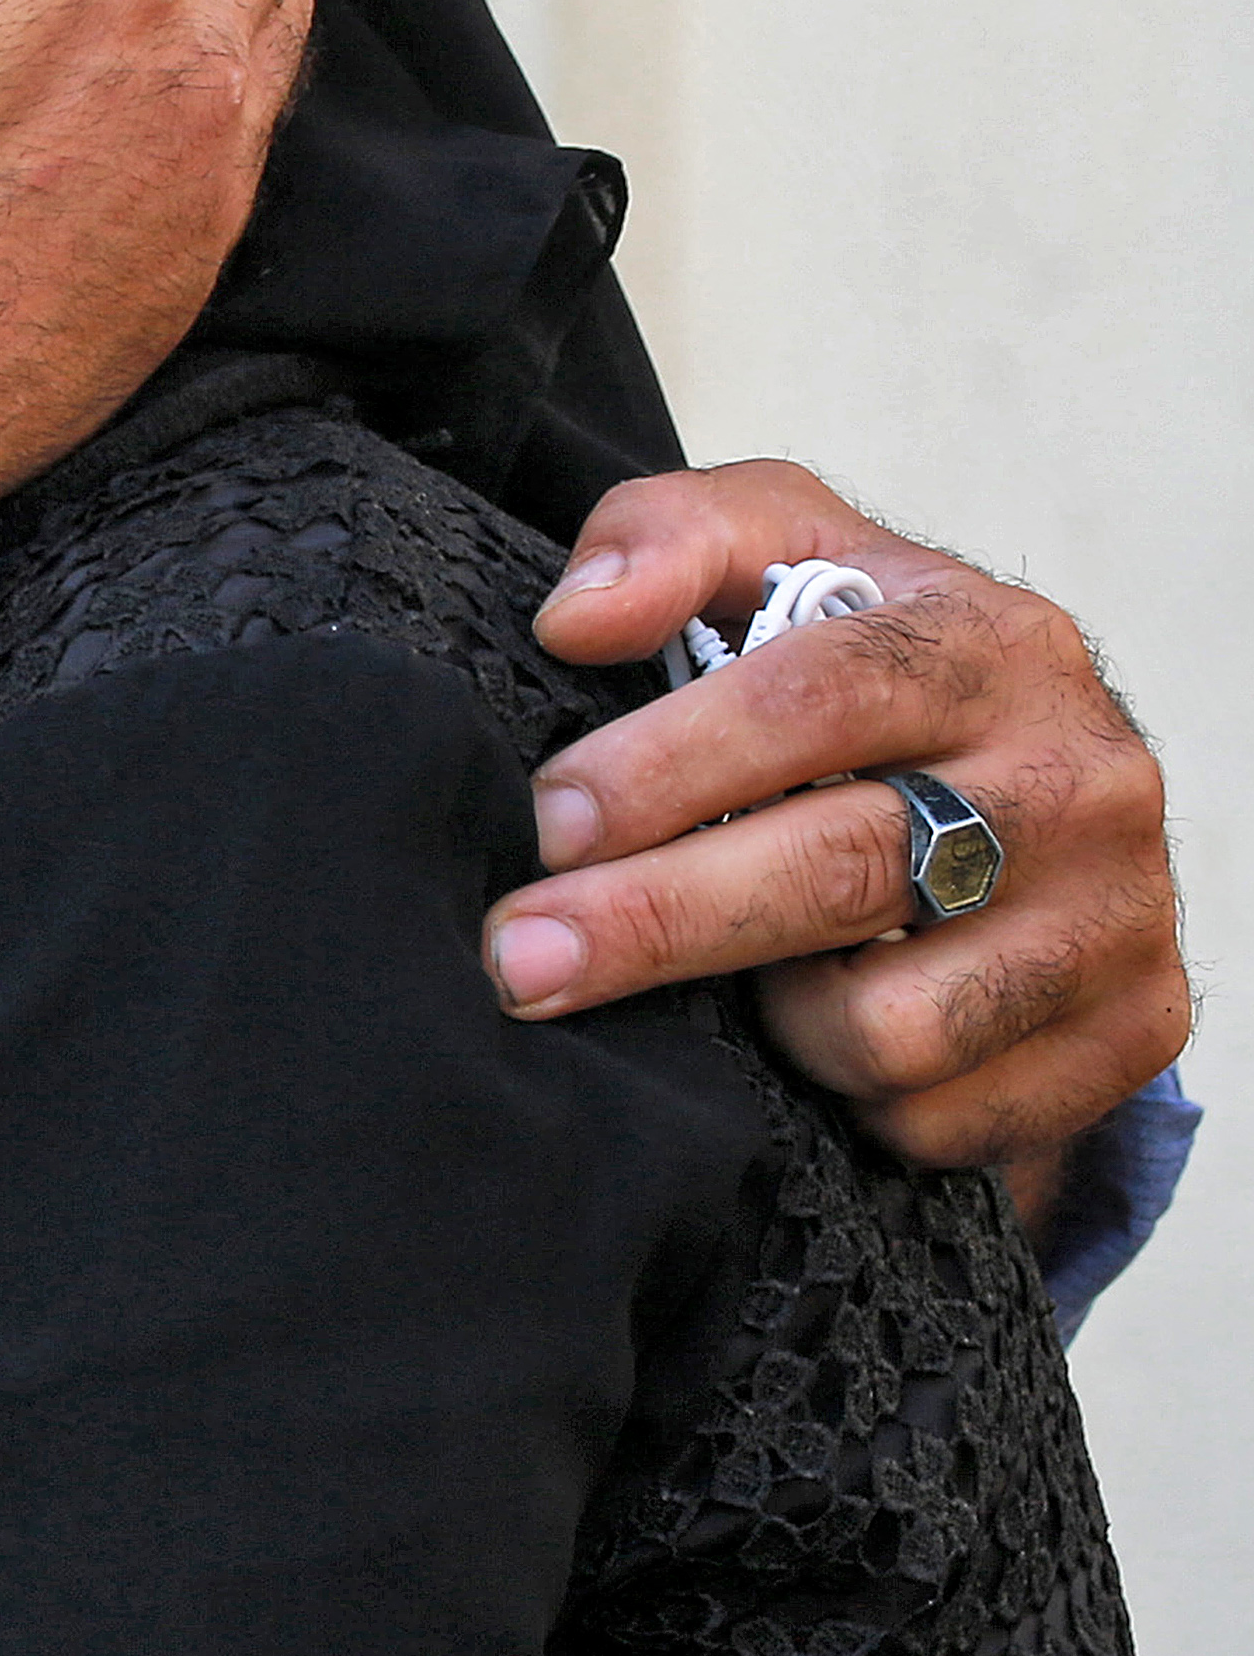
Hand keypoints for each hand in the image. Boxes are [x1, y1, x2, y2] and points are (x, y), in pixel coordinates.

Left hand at [500, 461, 1187, 1174]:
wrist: (1050, 780)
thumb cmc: (871, 660)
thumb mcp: (783, 550)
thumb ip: (670, 537)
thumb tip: (577, 620)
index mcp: (991, 644)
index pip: (811, 702)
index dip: (660, 769)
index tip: (547, 821)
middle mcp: (1078, 780)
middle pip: (838, 870)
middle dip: (652, 920)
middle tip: (520, 956)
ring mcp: (1120, 916)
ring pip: (890, 1025)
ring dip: (774, 1020)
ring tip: (736, 974)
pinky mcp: (1134, 1030)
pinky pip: (945, 1117)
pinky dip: (858, 1096)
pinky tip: (828, 1029)